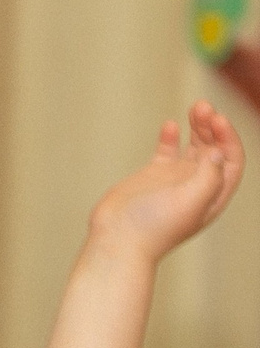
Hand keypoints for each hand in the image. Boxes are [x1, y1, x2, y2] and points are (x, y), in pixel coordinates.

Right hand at [87, 103, 243, 264]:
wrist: (116, 240)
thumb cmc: (154, 229)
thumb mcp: (191, 202)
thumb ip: (209, 175)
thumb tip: (217, 151)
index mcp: (213, 195)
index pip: (230, 160)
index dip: (228, 137)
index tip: (217, 119)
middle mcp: (198, 185)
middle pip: (214, 148)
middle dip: (212, 126)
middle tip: (202, 107)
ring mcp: (175, 180)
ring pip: (195, 146)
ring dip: (198, 126)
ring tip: (195, 107)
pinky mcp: (153, 176)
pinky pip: (168, 151)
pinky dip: (171, 137)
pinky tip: (170, 125)